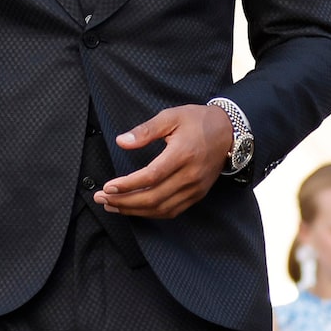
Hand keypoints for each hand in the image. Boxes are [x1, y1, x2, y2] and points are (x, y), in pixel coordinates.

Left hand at [96, 104, 234, 217]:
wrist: (229, 132)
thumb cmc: (198, 121)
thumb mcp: (171, 117)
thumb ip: (145, 130)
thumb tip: (122, 142)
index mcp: (183, 154)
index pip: (151, 176)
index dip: (128, 185)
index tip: (108, 187)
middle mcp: (190, 175)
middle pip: (153, 197)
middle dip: (124, 201)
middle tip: (101, 198)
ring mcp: (195, 188)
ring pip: (161, 208)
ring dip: (134, 210)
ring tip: (112, 205)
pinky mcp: (197, 195)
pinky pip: (171, 211)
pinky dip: (151, 213)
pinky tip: (134, 209)